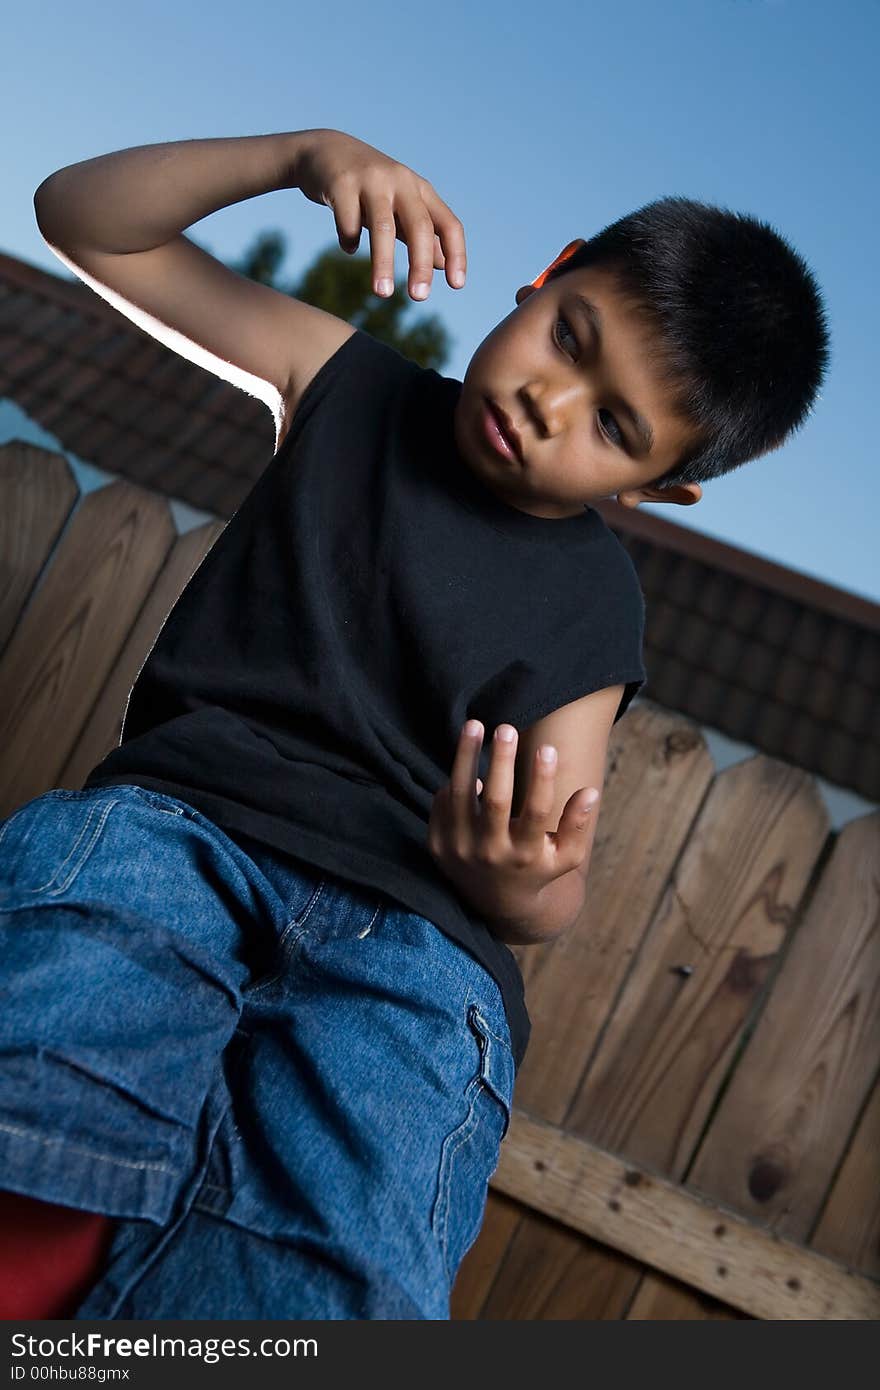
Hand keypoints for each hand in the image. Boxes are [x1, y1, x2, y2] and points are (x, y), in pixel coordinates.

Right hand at [293, 128, 466, 300]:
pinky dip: (349, 240)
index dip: (456, 254)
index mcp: (420, 190)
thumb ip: (418, 233)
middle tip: (419, 297)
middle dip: (420, 264)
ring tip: (382, 294)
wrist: (325, 151)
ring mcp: (371, 180)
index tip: (457, 285)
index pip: (448, 224)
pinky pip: (348, 221)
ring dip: (383, 263)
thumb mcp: (398, 207)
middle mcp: (400, 181)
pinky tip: (348, 248)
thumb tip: (441, 264)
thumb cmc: (368, 187)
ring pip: (383, 226)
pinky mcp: (341, 183)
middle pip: (419, 226)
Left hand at [427, 720, 599, 930]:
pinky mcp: (438, 845)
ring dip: (466, 756)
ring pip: (460, 795)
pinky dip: (454, 780)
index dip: (543, 780)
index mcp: (525, 855)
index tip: (547, 748)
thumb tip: (590, 792)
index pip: (536, 813)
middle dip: (502, 761)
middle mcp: (491, 854)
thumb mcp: (564, 856)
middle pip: (496, 801)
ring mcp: (460, 850)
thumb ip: (577, 826)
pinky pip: (443, 803)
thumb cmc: (537, 869)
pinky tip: (467, 758)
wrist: (496, 904)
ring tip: (474, 724)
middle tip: (507, 728)